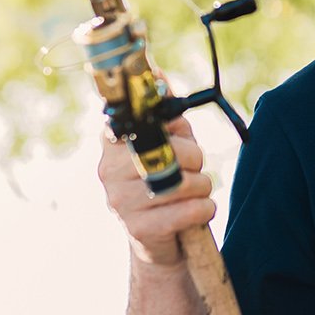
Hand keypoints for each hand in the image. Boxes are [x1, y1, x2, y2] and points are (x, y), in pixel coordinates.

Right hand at [98, 114, 214, 265]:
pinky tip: (197, 211)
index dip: (163, 121)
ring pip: (185, 181)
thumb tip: (159, 73)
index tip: (176, 127)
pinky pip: (190, 209)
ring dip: (203, 186)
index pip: (135, 118)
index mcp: (113, 144)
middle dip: (195, 158)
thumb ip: (167, 113)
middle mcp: (109, 170)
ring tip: (194, 192)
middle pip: (171, 150)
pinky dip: (205, 209)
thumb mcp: (169, 143)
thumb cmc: (166, 182)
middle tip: (192, 169)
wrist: (158, 241)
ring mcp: (120, 201)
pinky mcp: (138, 228)